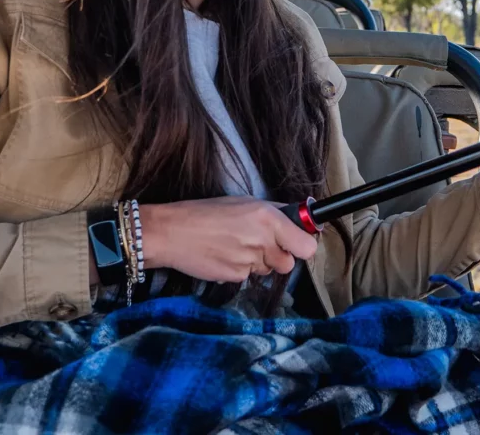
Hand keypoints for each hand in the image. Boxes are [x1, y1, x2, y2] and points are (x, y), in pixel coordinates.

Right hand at [140, 196, 317, 282]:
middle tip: (260, 245)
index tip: (296, 243)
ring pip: (267, 271)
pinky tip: (224, 256)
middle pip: (288, 264)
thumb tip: (300, 218)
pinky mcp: (235, 277)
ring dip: (258, 263)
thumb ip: (274, 212)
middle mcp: (262, 241)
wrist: (173, 232)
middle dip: (278, 257)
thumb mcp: (245, 202)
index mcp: (268, 218)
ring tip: (236, 247)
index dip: (302, 246)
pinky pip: (248, 278)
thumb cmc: (207, 212)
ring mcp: (249, 262)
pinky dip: (239, 269)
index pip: (306, 247)